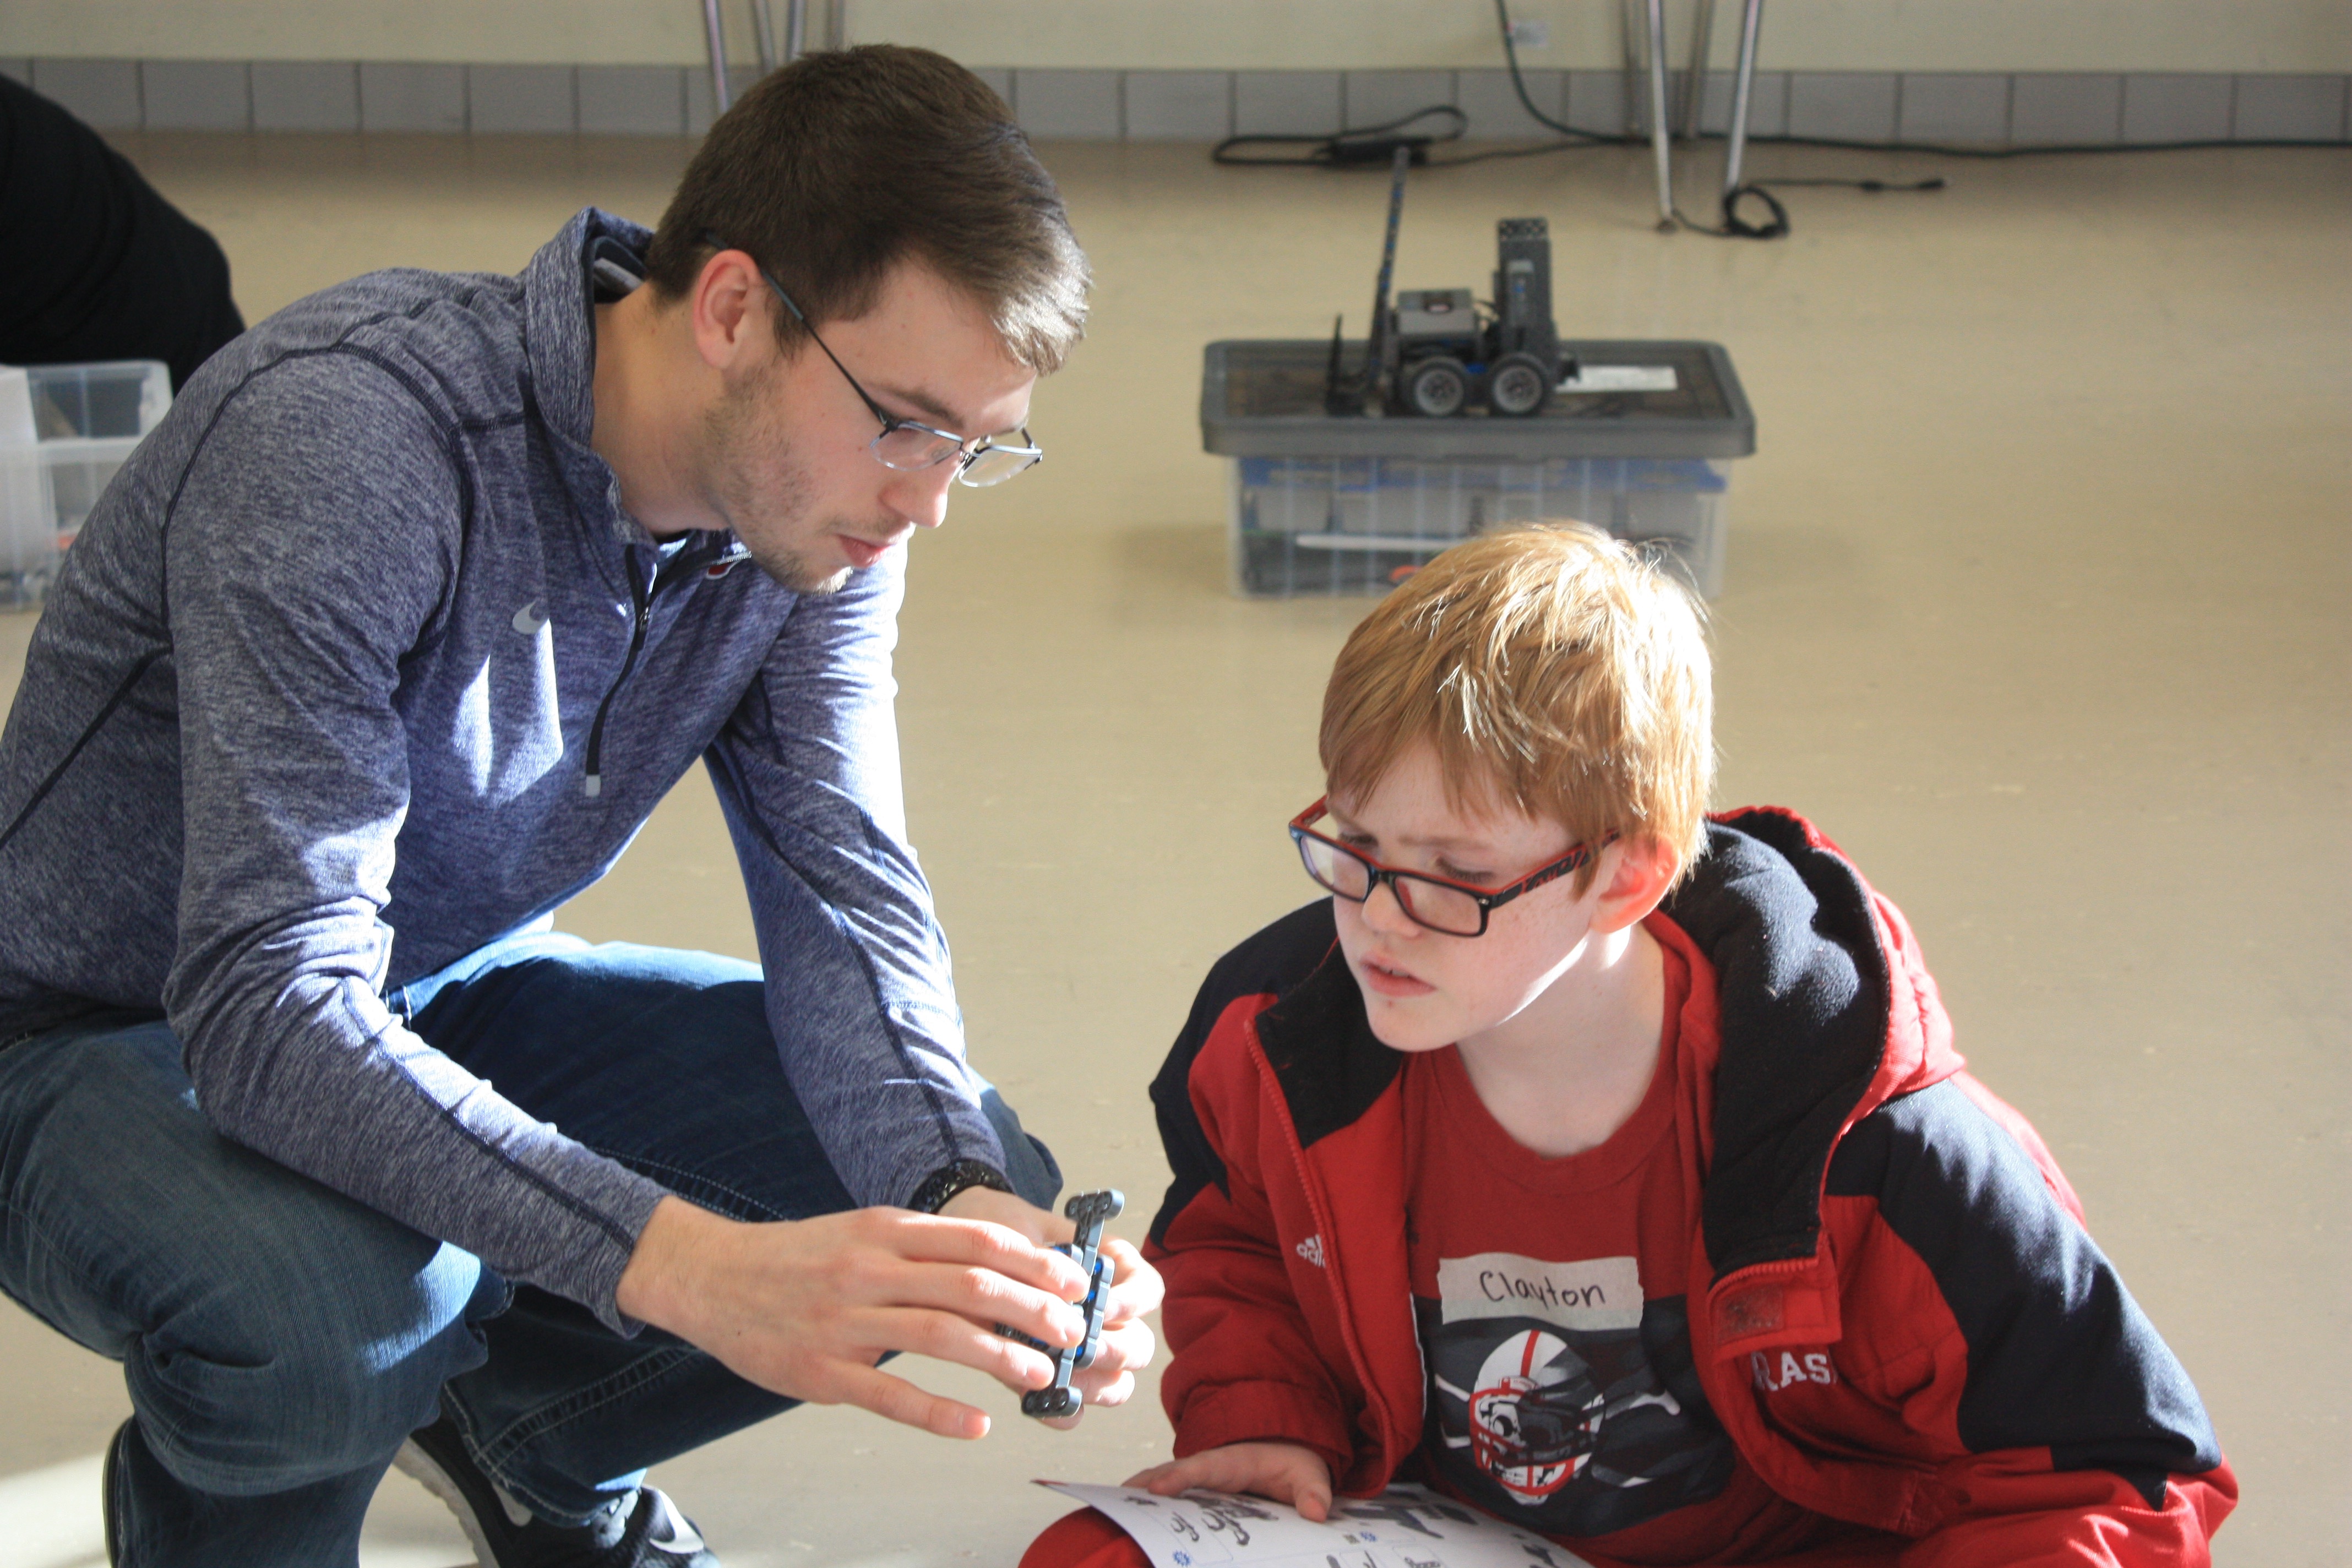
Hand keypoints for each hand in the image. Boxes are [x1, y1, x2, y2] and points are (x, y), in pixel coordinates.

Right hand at [614, 1195, 1091, 1438]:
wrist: (714, 1277)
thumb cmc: (801, 1257)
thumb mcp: (864, 1231)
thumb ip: (924, 1247)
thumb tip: (1001, 1263)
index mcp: (886, 1230)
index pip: (977, 1239)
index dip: (1034, 1262)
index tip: (1075, 1280)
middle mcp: (870, 1269)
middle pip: (970, 1285)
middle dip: (1033, 1309)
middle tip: (1073, 1331)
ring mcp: (845, 1322)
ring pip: (940, 1335)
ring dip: (1000, 1356)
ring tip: (1041, 1374)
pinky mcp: (823, 1373)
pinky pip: (890, 1394)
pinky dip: (939, 1411)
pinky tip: (977, 1423)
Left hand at [938, 1187, 1164, 1422]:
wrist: (959, 1249)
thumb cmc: (997, 1231)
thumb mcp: (1017, 1229)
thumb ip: (1037, 1259)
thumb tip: (1051, 1289)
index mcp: (1113, 1272)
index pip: (1148, 1291)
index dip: (1132, 1302)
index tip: (1103, 1305)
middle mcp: (1107, 1318)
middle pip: (1139, 1347)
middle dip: (1113, 1351)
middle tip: (1081, 1348)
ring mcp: (1083, 1354)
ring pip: (1116, 1385)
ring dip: (1091, 1384)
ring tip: (1057, 1375)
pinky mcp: (1055, 1381)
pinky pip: (1074, 1409)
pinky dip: (1061, 1409)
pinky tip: (1036, 1398)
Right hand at [1126, 1441, 1333, 1521]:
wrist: (1288, 1453)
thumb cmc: (1295, 1464)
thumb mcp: (1310, 1474)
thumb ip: (1314, 1492)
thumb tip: (1317, 1513)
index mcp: (1236, 1460)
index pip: (1205, 1467)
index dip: (1181, 1476)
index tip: (1158, 1488)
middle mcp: (1212, 1467)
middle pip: (1174, 1472)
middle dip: (1146, 1483)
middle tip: (1118, 1498)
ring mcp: (1201, 1479)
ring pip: (1165, 1481)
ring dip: (1140, 1492)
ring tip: (1112, 1508)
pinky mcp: (1198, 1492)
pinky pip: (1170, 1495)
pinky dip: (1148, 1501)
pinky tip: (1130, 1517)